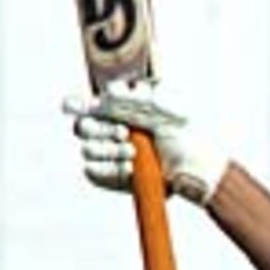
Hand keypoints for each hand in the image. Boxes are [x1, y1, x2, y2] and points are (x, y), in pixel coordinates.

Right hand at [65, 79, 227, 205]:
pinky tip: (131, 169)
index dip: (77, 105)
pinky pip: (93, 173)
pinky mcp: (115, 178)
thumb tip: (105, 92)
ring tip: (135, 153)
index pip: (86, 106)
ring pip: (88, 150)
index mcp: (119, 110)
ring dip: (110, 151)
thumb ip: (131, 97)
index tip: (72, 106)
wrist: (197, 164)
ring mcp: (112, 156)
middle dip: (101, 130)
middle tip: (125, 133)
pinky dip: (110, 170)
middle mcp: (112, 132)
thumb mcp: (159, 105)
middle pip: (82, 128)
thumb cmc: (183, 131)